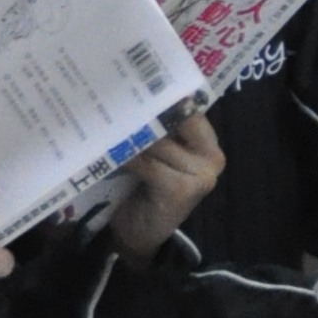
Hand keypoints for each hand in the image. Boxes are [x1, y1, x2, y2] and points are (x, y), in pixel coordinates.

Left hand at [108, 104, 225, 263]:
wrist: (140, 236)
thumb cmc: (146, 189)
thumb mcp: (157, 155)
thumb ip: (157, 130)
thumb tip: (130, 92)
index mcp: (209, 143)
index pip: (188, 107)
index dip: (161, 94)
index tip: (133, 81)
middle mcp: (213, 157)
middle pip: (173, 121)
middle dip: (141, 114)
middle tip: (111, 101)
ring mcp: (201, 175)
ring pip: (157, 142)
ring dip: (128, 138)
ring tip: (105, 131)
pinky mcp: (182, 190)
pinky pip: (148, 162)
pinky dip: (126, 158)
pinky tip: (111, 157)